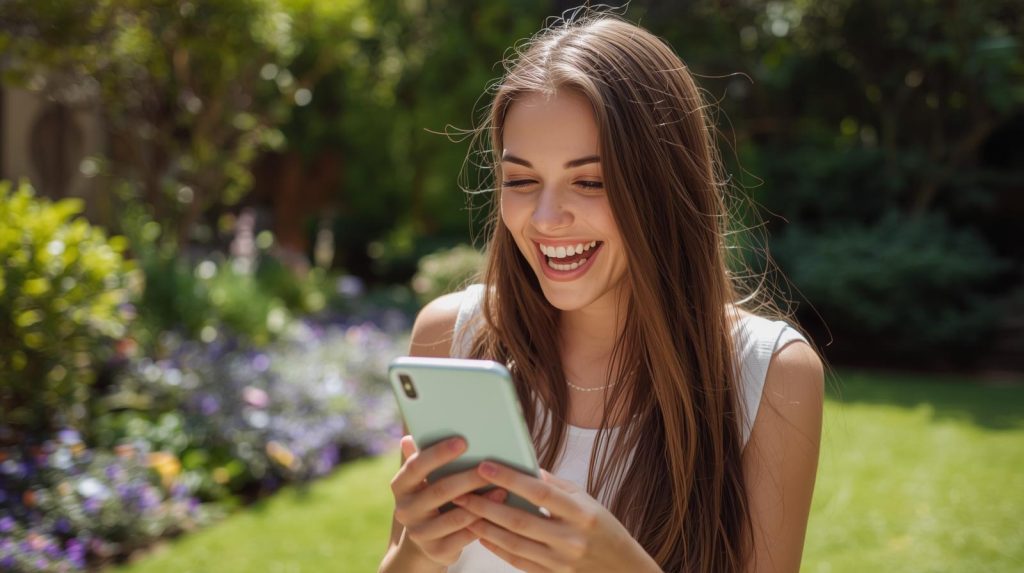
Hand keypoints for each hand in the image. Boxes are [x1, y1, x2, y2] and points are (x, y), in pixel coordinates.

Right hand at [389, 435, 505, 566]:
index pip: (416, 466)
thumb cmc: (431, 500)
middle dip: (468, 477)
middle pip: (439, 490)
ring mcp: (420, 533)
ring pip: (456, 515)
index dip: (438, 453)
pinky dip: (483, 523)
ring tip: (502, 488)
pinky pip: (465, 536)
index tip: (463, 441)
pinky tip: (499, 512)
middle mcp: (405, 510)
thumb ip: (422, 458)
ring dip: (482, 502)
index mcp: (400, 486)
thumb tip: (411, 433)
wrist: (425, 544)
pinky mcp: (437, 551)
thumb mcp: (423, 480)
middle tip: (490, 464)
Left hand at [452, 462, 659, 571]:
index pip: (540, 492)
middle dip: (486, 505)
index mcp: (582, 514)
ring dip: (485, 526)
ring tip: (463, 511)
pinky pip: (518, 561)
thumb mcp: (588, 501)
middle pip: (519, 520)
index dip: (510, 478)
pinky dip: (497, 547)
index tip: (485, 466)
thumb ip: (557, 486)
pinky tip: (481, 534)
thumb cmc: (604, 529)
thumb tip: (526, 467)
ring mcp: (561, 562)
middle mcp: (570, 539)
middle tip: (460, 491)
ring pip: (513, 543)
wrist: (623, 570)